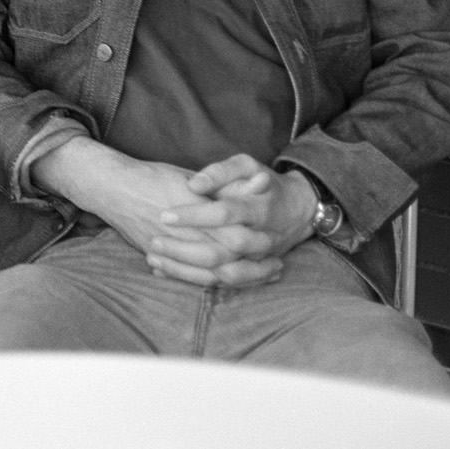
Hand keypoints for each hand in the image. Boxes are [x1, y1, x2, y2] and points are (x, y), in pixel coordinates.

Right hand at [28, 139, 279, 287]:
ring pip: (209, 271)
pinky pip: (188, 275)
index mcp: (196, 209)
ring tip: (257, 278)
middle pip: (226, 257)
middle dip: (254, 267)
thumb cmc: (152, 177)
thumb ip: (221, 191)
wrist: (113, 187)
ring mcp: (170, 246)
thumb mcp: (190, 179)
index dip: (258, 242)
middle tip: (275, 268)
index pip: (234, 233)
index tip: (275, 244)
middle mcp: (185, 231)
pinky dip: (208, 281)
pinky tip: (223, 281)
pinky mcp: (159, 255)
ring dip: (237, 278)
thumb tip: (256, 189)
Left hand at [147, 154, 316, 286]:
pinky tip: (162, 272)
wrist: (297, 210)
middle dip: (185, 249)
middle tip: (154, 239)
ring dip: (185, 269)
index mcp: (259, 209)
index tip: (166, 215)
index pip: (225, 214)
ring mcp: (257, 260)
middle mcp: (261, 239)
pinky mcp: (250, 271)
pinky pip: (222, 283)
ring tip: (152, 258)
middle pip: (222, 252)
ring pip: (221, 274)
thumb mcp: (247, 166)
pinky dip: (192, 279)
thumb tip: (194, 184)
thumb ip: (221, 172)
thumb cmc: (264, 183)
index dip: (195, 215)